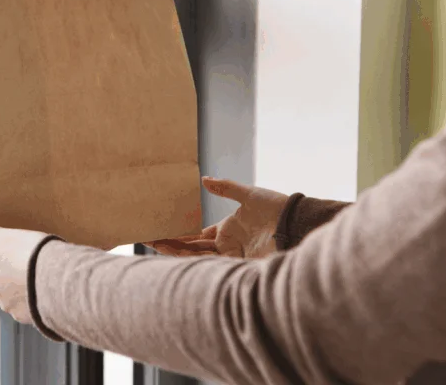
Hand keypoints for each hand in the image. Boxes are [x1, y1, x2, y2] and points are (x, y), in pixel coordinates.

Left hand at [0, 215, 47, 323]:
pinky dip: (29, 301)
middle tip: (19, 264)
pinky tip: (42, 290)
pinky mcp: (23, 316)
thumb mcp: (3, 235)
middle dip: (0, 277)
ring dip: (16, 289)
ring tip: (34, 276)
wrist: (56, 276)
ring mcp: (7, 305)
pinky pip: (23, 308)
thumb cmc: (28, 251)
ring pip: (7, 297)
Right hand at [147, 178, 289, 258]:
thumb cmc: (275, 207)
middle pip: (192, 248)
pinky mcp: (240, 264)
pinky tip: (176, 258)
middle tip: (148, 239)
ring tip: (155, 245)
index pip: (197, 235)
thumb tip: (204, 179)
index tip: (160, 233)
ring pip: (198, 258)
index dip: (179, 235)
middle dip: (170, 245)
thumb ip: (226, 187)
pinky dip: (193, 263)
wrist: (297, 223)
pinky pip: (212, 266)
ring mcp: (232, 256)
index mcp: (227, 229)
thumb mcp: (247, 194)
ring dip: (176, 252)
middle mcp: (227, 245)